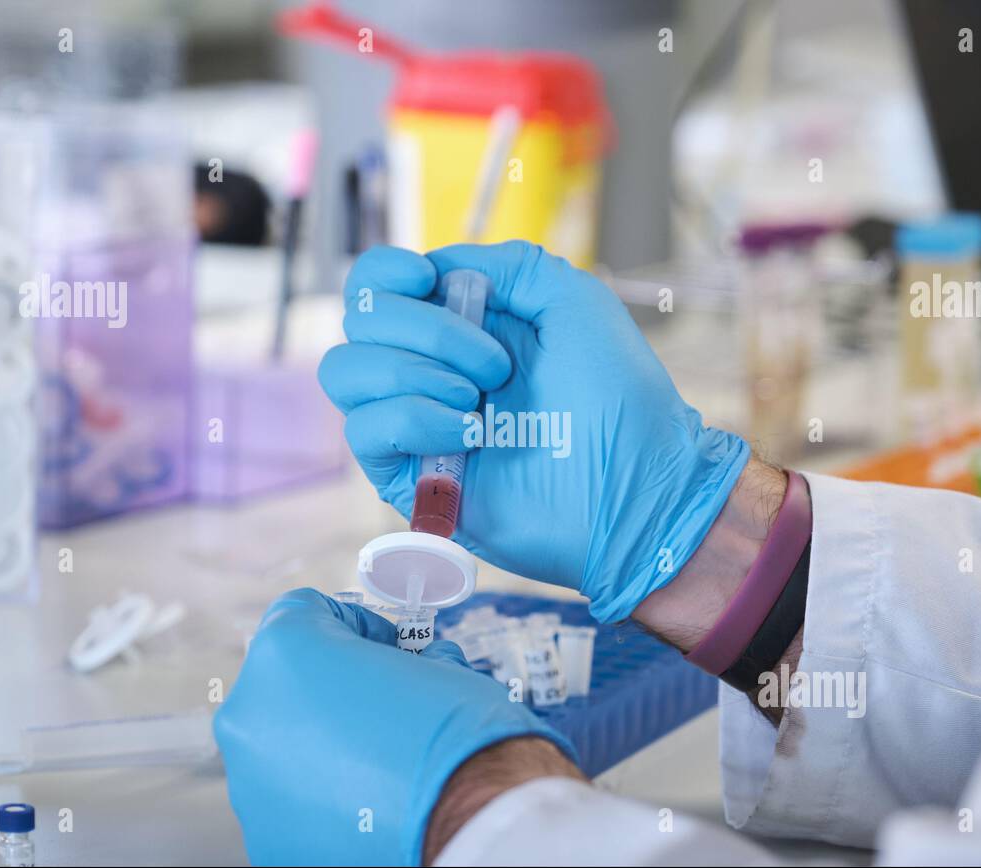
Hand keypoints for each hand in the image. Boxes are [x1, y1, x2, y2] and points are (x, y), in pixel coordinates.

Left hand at [212, 589, 574, 864]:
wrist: (476, 820)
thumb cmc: (460, 735)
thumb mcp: (437, 663)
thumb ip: (398, 657)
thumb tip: (409, 669)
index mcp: (286, 652)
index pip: (305, 613)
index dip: (354, 625)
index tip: (383, 649)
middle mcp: (250, 711)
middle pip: (284, 684)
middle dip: (332, 690)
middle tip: (383, 706)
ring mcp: (251, 780)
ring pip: (279, 747)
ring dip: (322, 747)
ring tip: (380, 763)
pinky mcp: (266, 835)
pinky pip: (289, 801)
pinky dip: (323, 798)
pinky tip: (370, 802)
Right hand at [320, 241, 749, 621]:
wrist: (635, 489)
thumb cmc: (620, 399)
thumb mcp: (574, 301)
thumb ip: (508, 266)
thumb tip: (438, 266)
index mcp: (461, 324)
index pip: (376, 284)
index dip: (385, 273)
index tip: (425, 279)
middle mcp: (429, 369)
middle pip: (358, 320)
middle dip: (424, 330)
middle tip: (496, 367)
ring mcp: (415, 423)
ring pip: (346, 372)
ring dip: (413, 373)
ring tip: (478, 403)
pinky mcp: (409, 477)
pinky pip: (366, 430)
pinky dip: (414, 420)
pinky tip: (467, 435)